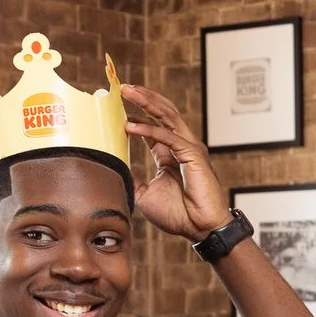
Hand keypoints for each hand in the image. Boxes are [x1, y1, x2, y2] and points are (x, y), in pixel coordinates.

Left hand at [119, 83, 232, 242]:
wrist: (200, 229)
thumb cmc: (178, 215)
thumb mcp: (145, 195)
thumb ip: (132, 179)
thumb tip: (114, 169)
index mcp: (170, 154)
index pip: (154, 125)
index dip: (138, 111)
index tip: (118, 102)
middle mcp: (181, 146)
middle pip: (162, 112)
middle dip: (143, 98)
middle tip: (123, 87)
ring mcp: (188, 148)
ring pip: (167, 116)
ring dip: (147, 102)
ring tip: (128, 91)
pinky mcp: (193, 155)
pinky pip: (168, 137)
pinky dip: (148, 130)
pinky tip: (130, 126)